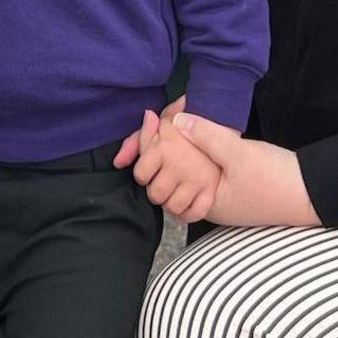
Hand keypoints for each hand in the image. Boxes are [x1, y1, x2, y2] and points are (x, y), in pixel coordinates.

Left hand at [119, 101, 220, 222]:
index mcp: (164, 147)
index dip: (143, 174)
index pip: (140, 175)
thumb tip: (118, 162)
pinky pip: (194, 214)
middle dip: (156, 190)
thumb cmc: (184, 126)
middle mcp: (179, 164)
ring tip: (174, 191)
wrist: (219, 123)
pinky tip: (186, 202)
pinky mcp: (211, 190)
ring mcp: (197, 179)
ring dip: (171, 202)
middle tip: (164, 180)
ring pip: (172, 207)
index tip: (151, 169)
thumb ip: (136, 141)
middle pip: (155, 194)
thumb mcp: (159, 125)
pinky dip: (187, 213)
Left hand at [158, 114, 317, 227]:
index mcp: (204, 203)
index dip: (155, 153)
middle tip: (162, 118)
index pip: (165, 182)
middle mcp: (209, 202)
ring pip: (189, 171)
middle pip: (173, 176)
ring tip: (176, 121)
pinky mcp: (232, 184)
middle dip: (164, 150)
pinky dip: (197, 152)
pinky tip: (198, 132)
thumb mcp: (241, 155)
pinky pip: (204, 169)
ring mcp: (221, 194)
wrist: (314, 192)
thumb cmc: (277, 180)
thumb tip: (178, 119)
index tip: (155, 123)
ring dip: (180, 149)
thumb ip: (210, 137)